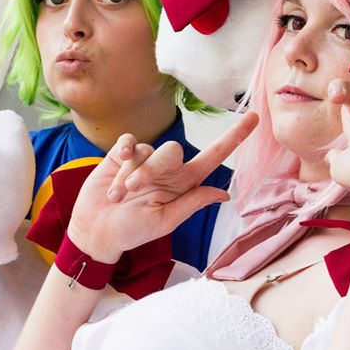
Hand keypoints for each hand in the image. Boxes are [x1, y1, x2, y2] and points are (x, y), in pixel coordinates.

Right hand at [67, 113, 258, 262]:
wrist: (95, 230)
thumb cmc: (131, 231)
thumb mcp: (164, 221)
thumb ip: (192, 203)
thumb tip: (224, 194)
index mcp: (183, 184)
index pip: (213, 157)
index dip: (234, 138)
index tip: (255, 119)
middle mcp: (167, 169)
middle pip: (172, 150)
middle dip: (151, 170)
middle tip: (132, 191)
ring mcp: (144, 160)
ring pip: (147, 149)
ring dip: (130, 173)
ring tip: (118, 195)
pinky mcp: (122, 154)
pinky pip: (129, 141)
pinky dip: (123, 149)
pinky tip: (116, 161)